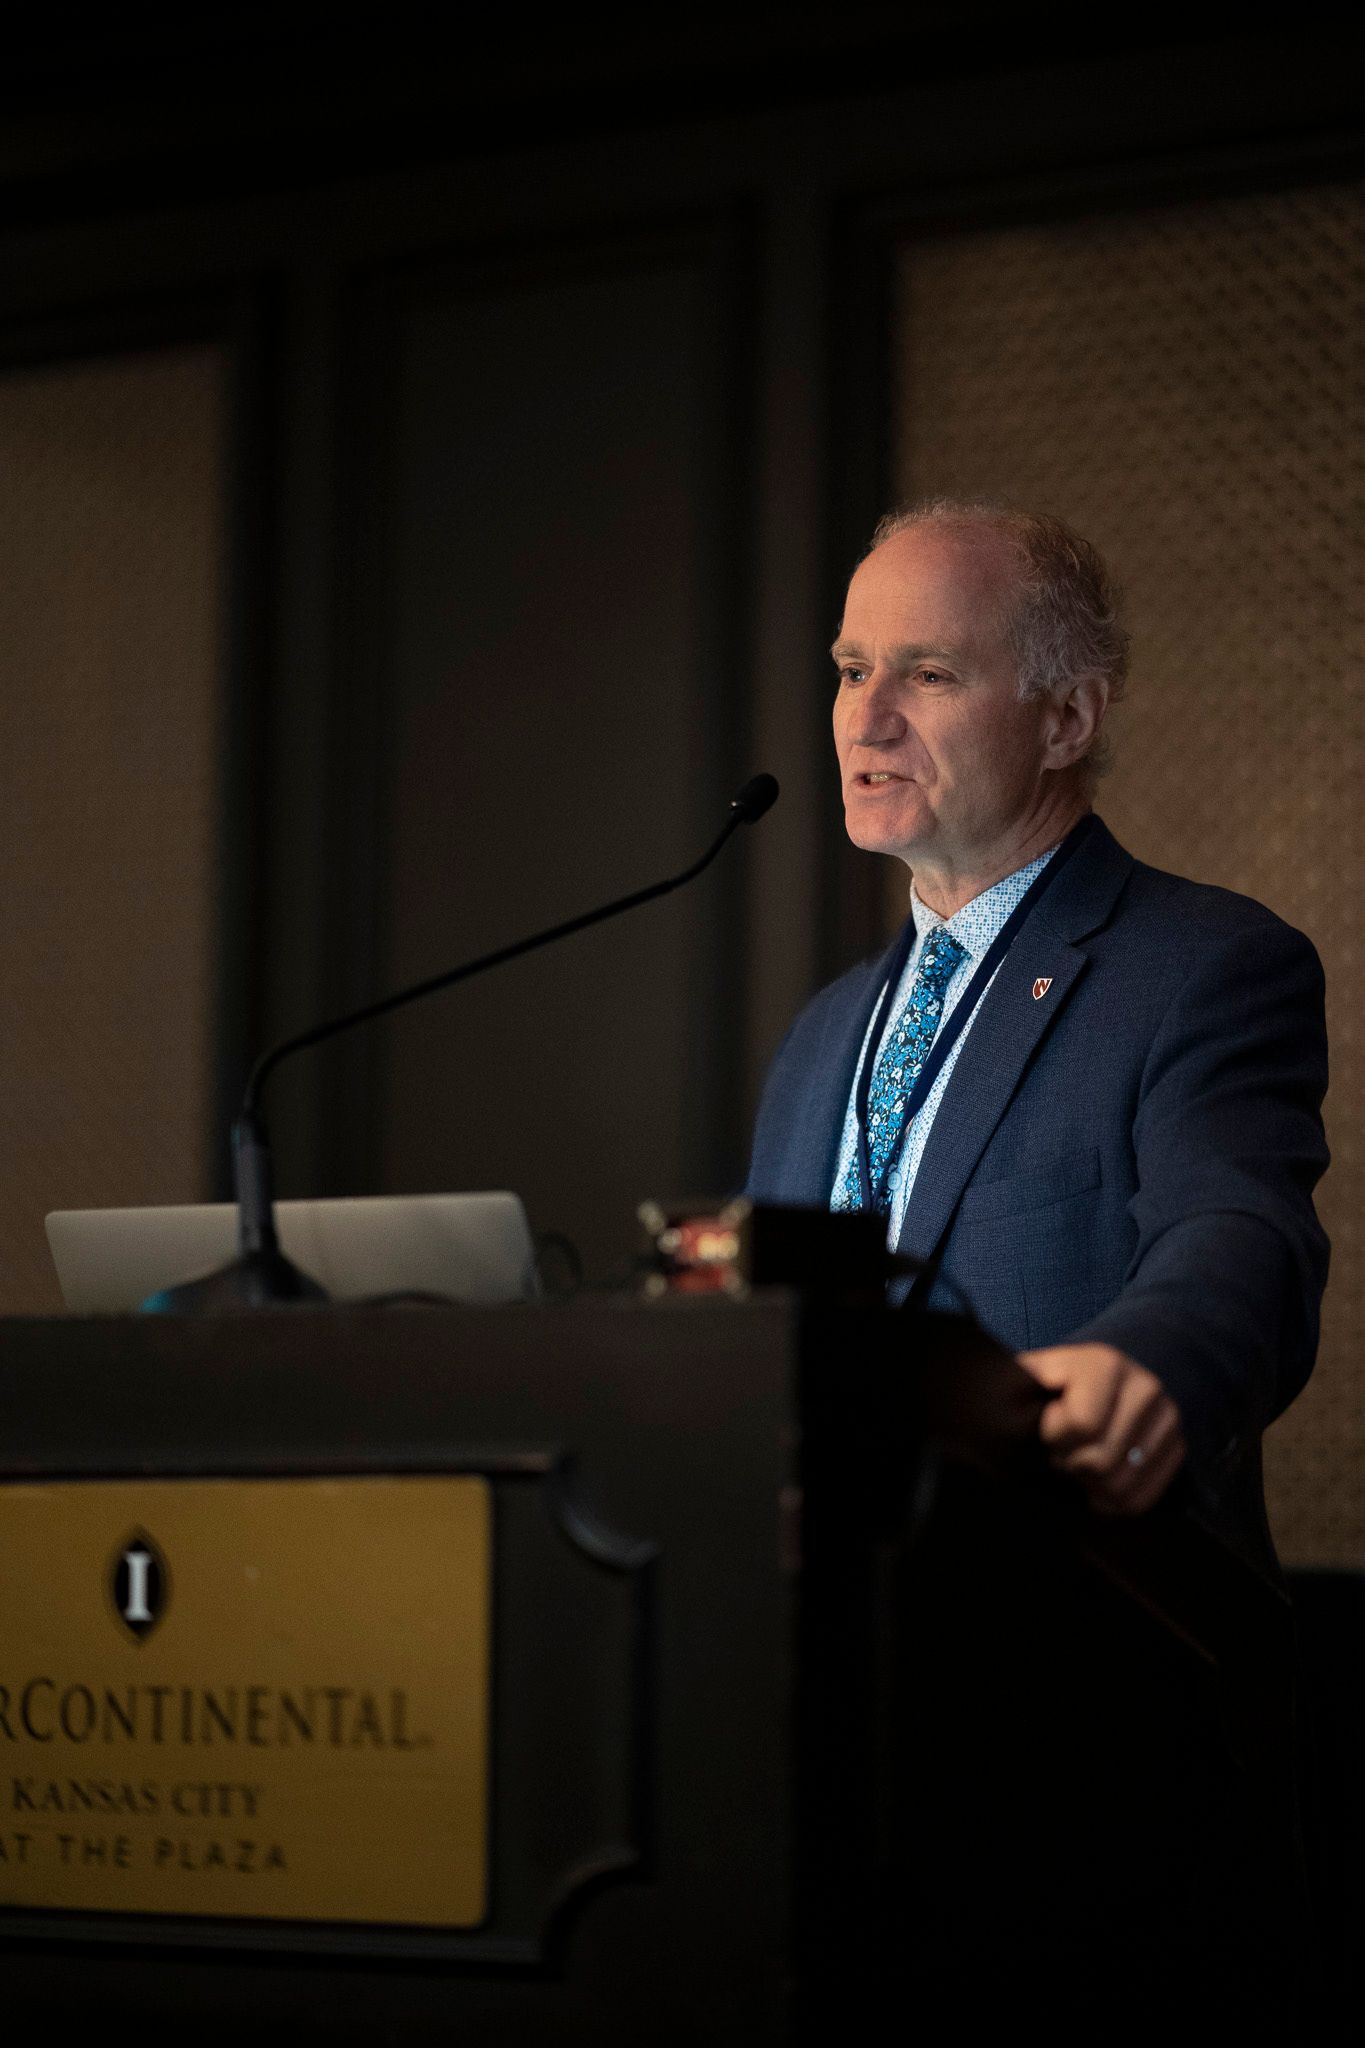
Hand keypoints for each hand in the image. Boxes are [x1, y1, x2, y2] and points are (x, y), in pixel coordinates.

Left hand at [1016, 1343, 1185, 1514]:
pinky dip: (1110, 1502)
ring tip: (1075, 1466)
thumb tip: (998, 1416)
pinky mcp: (1177, 1447)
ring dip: (1088, 1487)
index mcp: (1105, 1363)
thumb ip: (1014, 1390)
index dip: (1052, 1438)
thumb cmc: (1047, 1386)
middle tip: (1057, 1453)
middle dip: (1068, 1465)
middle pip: (1101, 1461)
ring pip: (1121, 1486)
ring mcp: (1168, 1418)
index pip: (1082, 1425)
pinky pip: (1141, 1498)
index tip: (1043, 1430)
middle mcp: (1146, 1387)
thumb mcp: (1028, 1376)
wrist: (1094, 1383)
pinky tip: (1093, 1485)